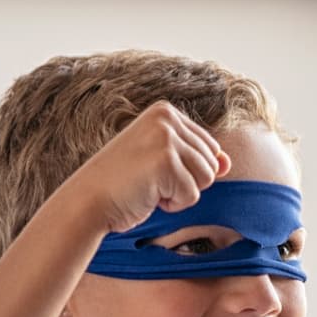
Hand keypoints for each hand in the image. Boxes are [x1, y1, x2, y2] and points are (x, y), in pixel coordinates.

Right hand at [65, 101, 230, 235]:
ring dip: (180, 193)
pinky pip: (192, 194)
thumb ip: (197, 158)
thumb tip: (227, 163)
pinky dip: (173, 204)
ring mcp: (166, 137)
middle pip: (211, 161)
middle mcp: (167, 118)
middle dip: (186, 181)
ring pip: (206, 177)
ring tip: (150, 187)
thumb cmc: (124, 185)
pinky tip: (148, 196)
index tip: (152, 170)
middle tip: (150, 181)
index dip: (186, 170)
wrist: (88, 201)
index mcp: (165, 111)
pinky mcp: (166, 161)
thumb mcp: (164, 164)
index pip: (209, 146)